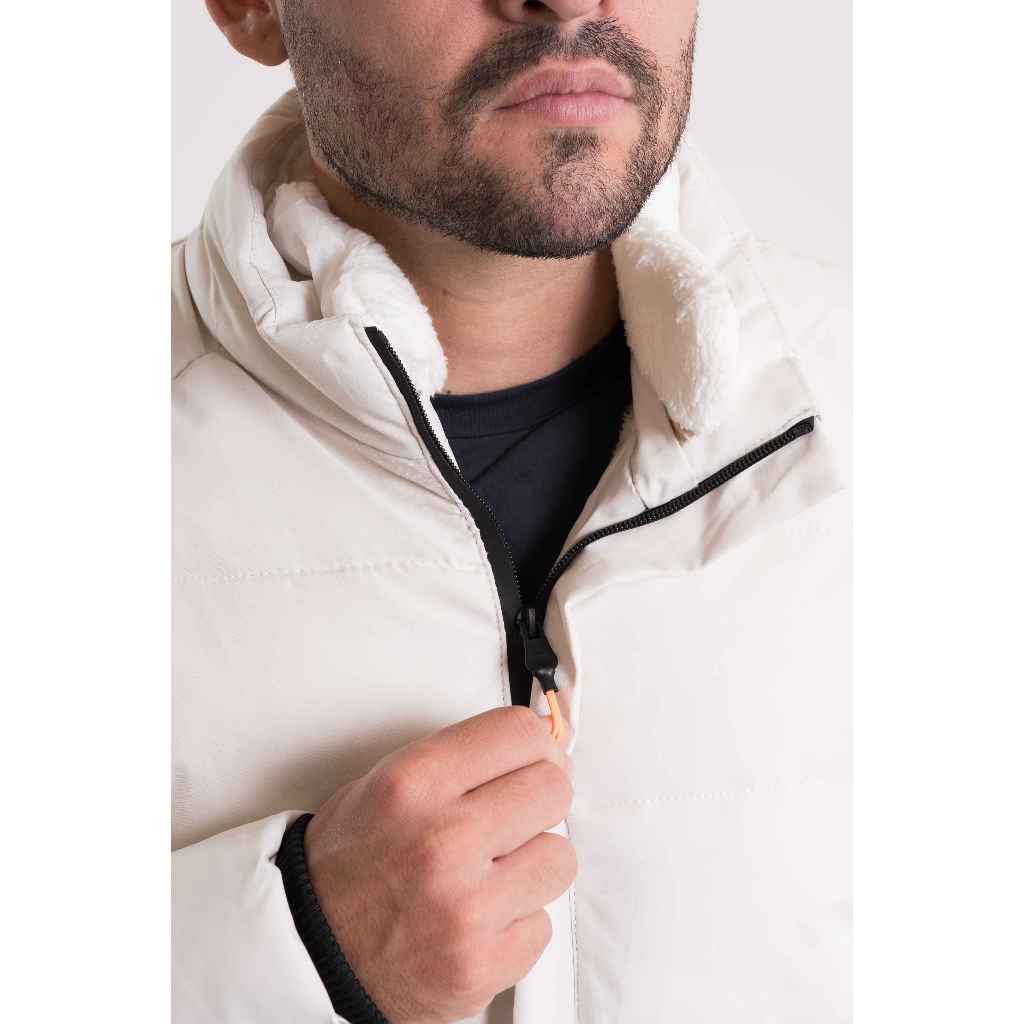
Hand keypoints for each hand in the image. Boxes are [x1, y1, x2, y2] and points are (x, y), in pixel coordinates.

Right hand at [304, 705, 575, 1023]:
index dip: (536, 745)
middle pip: (554, 789)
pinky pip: (543, 923)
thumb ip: (463, 759)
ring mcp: (465, 907)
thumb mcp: (387, 781)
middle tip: (512, 818)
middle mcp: (443, 840)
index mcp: (416, 782)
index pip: (521, 733)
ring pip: (560, 859)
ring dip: (533, 866)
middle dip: (538, 802)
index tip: (534, 760)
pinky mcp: (481, 965)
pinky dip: (517, 923)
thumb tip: (544, 747)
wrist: (310, 949)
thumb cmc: (351, 862)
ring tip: (490, 873)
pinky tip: (479, 918)